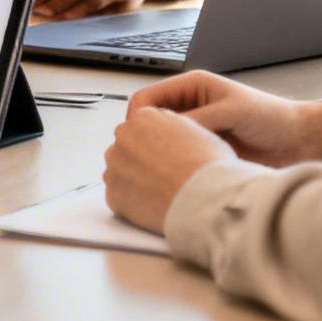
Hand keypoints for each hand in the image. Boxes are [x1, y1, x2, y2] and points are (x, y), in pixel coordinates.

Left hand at [102, 107, 234, 232]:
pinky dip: (133, 201)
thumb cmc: (209, 167)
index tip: (169, 156)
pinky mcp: (112, 192)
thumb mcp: (198, 130)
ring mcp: (115, 165)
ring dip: (135, 178)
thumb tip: (167, 130)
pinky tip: (154, 204)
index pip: (142, 126)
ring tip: (162, 190)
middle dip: (141, 158)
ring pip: (121, 170)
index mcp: (144, 116)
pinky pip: (119, 195)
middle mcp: (124, 136)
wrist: (206, 200)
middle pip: (128, 146)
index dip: (158, 142)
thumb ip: (174, 125)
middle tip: (165, 174)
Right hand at [127, 70, 321, 166]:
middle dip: (144, 138)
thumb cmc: (272, 117)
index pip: (146, 100)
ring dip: (159, 154)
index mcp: (191, 88)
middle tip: (147, 157)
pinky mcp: (202, 152)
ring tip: (165, 168)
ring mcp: (194, 132)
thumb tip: (167, 130)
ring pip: (159, 143)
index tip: (139, 138)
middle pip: (148, 122)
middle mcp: (189, 109)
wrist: (301, 142)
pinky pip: (176, 159)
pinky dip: (173, 167)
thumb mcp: (232, 110)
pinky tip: (180, 175)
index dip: (138, 118)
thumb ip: (200, 117)